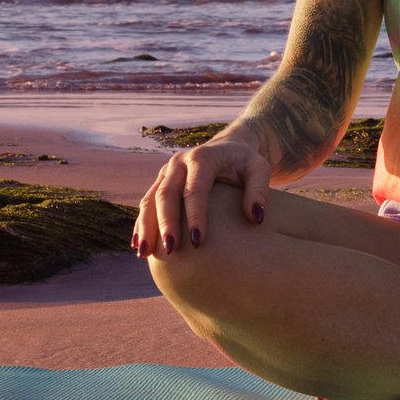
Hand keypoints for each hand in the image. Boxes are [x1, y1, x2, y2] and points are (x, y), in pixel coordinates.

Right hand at [133, 121, 273, 256]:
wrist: (230, 146)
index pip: (195, 189)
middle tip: (170, 251)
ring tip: (144, 253)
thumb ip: (259, 190)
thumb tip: (255, 218)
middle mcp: (179, 163)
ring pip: (150, 199)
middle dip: (165, 224)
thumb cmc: (246, 162)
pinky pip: (146, 203)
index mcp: (202, 158)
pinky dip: (141, 224)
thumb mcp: (259, 169)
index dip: (195, 215)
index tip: (197, 242)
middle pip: (166, 194)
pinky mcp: (160, 181)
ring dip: (146, 226)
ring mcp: (166, 172)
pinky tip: (139, 246)